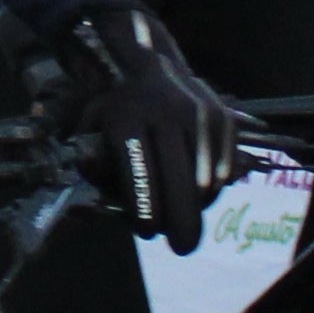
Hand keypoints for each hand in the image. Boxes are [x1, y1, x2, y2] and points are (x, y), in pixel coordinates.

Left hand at [46, 0, 243, 252]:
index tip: (146, 230)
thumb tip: (102, 182)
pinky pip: (225, 168)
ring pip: (205, 178)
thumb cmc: (113, 112)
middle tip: (180, 247)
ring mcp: (198, 113)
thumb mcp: (89, 132)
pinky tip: (199, 192)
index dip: (144, 209)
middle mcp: (166, 111)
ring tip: (183, 214)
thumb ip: (92, 164)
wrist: (147, 65)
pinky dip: (214, 189)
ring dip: (197, 207)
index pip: (140, 174)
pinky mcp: (222, 117)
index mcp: (126, 116)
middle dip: (180, 222)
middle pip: (179, 181)